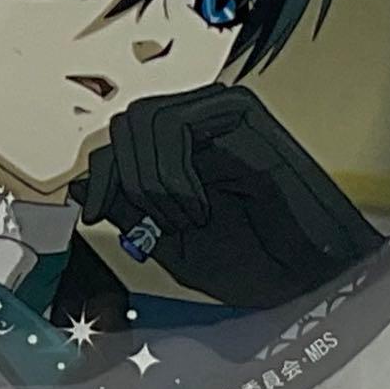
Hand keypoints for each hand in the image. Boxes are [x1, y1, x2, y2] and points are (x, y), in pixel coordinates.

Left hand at [68, 84, 383, 308]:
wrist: (310, 277)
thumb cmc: (254, 261)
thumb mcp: (169, 243)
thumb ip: (128, 209)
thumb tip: (79, 184)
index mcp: (180, 150)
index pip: (119, 138)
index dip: (98, 173)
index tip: (93, 213)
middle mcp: (198, 122)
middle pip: (126, 122)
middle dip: (124, 179)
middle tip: (156, 225)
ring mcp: (219, 112)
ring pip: (144, 119)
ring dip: (151, 182)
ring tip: (184, 220)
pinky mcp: (240, 111)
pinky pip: (175, 125)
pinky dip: (173, 176)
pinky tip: (199, 209)